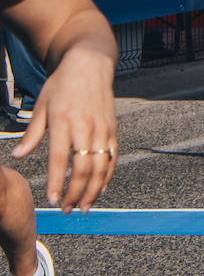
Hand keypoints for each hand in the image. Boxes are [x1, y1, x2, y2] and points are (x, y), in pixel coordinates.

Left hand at [12, 46, 116, 212]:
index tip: (53, 201)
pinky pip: (112, 158)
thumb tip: (18, 155)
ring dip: (93, 190)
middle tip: (68, 210)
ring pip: (101, 166)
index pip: (60, 159)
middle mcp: (86, 127)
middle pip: (83, 168)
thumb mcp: (41, 105)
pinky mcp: (113, 129)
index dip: (57, 183)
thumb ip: (32, 133)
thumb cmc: (62, 85)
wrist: (90, 65)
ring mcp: (102, 129)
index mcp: (64, 122)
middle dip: (76, 193)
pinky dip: (108, 176)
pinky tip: (100, 190)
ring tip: (84, 206)